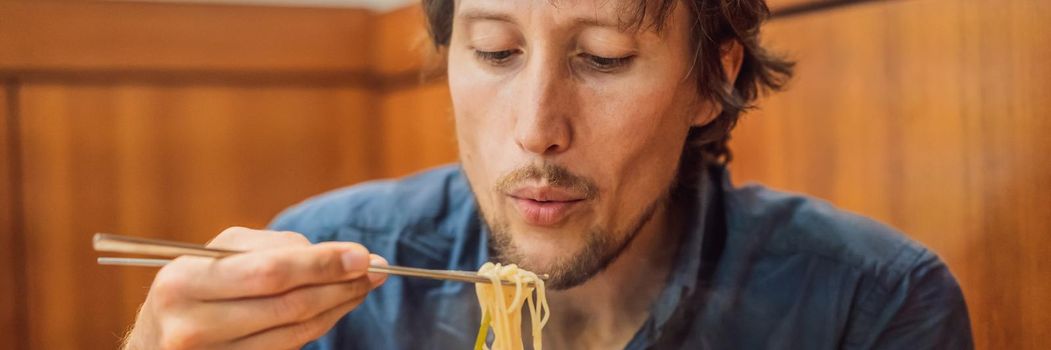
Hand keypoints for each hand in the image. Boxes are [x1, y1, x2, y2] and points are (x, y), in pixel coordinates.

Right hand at [122, 227, 387, 349]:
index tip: (363, 255)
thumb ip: (269, 247)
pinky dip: (320, 325)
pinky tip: (337, 306)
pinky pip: (289, 349)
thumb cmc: (194, 287)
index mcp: (184, 282)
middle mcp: (192, 326)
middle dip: (340, 285)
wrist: (154, 344)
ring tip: (363, 285)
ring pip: (295, 332)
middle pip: (289, 306)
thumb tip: (329, 255)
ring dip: (338, 306)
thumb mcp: (217, 254)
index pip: (271, 272)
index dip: (322, 264)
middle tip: (375, 269)